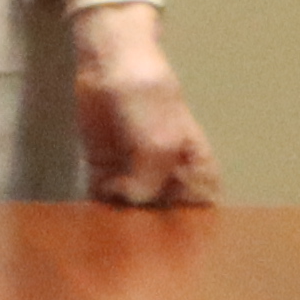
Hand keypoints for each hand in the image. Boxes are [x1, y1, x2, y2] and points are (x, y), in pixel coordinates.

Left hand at [68, 0, 219, 210]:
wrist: (109, 66)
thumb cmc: (149, 98)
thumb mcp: (161, 142)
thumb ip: (153, 178)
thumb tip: (134, 203)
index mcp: (195, 160)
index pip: (205, 196)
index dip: (197, 214)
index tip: (182, 230)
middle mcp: (166, 168)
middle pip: (167, 206)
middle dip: (156, 221)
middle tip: (141, 233)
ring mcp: (134, 167)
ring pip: (134, 203)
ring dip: (124, 214)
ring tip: (114, 223)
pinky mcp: (103, 164)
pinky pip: (103, 192)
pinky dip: (99, 202)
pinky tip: (94, 211)